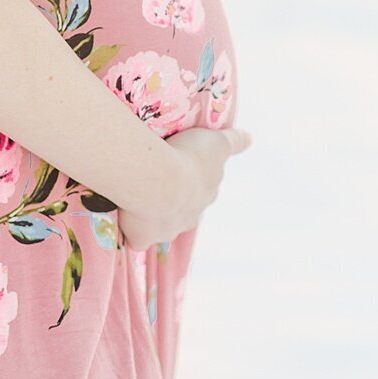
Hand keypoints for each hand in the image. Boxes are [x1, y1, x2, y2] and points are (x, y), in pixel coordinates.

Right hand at [117, 126, 252, 250]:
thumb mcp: (217, 143)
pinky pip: (138, 239)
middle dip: (174, 200)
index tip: (180, 169)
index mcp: (206, 194)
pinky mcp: (143, 238)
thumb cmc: (187, 156)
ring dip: (152, 215)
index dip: (192, 181)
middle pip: (184, 210)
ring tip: (136, 197)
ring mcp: (167, 230)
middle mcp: (191, 216)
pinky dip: (133, 233)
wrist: (158, 178)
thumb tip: (251, 139)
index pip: (202, 190)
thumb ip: (234, 142)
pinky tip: (126, 225)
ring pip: (161, 225)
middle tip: (156, 180)